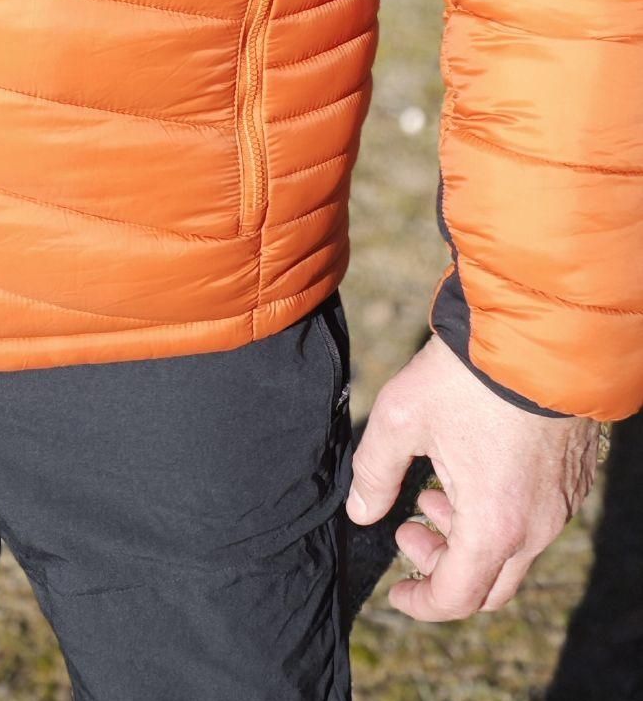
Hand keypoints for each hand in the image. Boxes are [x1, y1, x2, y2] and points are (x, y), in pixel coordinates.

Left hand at [346, 331, 599, 619]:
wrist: (538, 332)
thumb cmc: (466, 376)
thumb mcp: (401, 416)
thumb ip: (375, 471)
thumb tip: (361, 512)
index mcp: (493, 525)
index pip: (456, 597)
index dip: (421, 603)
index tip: (396, 590)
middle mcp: (536, 527)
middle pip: (489, 585)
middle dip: (443, 569)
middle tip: (409, 530)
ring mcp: (561, 505)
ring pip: (513, 550)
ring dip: (468, 536)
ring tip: (432, 491)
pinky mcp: (574, 479)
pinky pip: (535, 519)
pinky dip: (498, 514)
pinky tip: (470, 470)